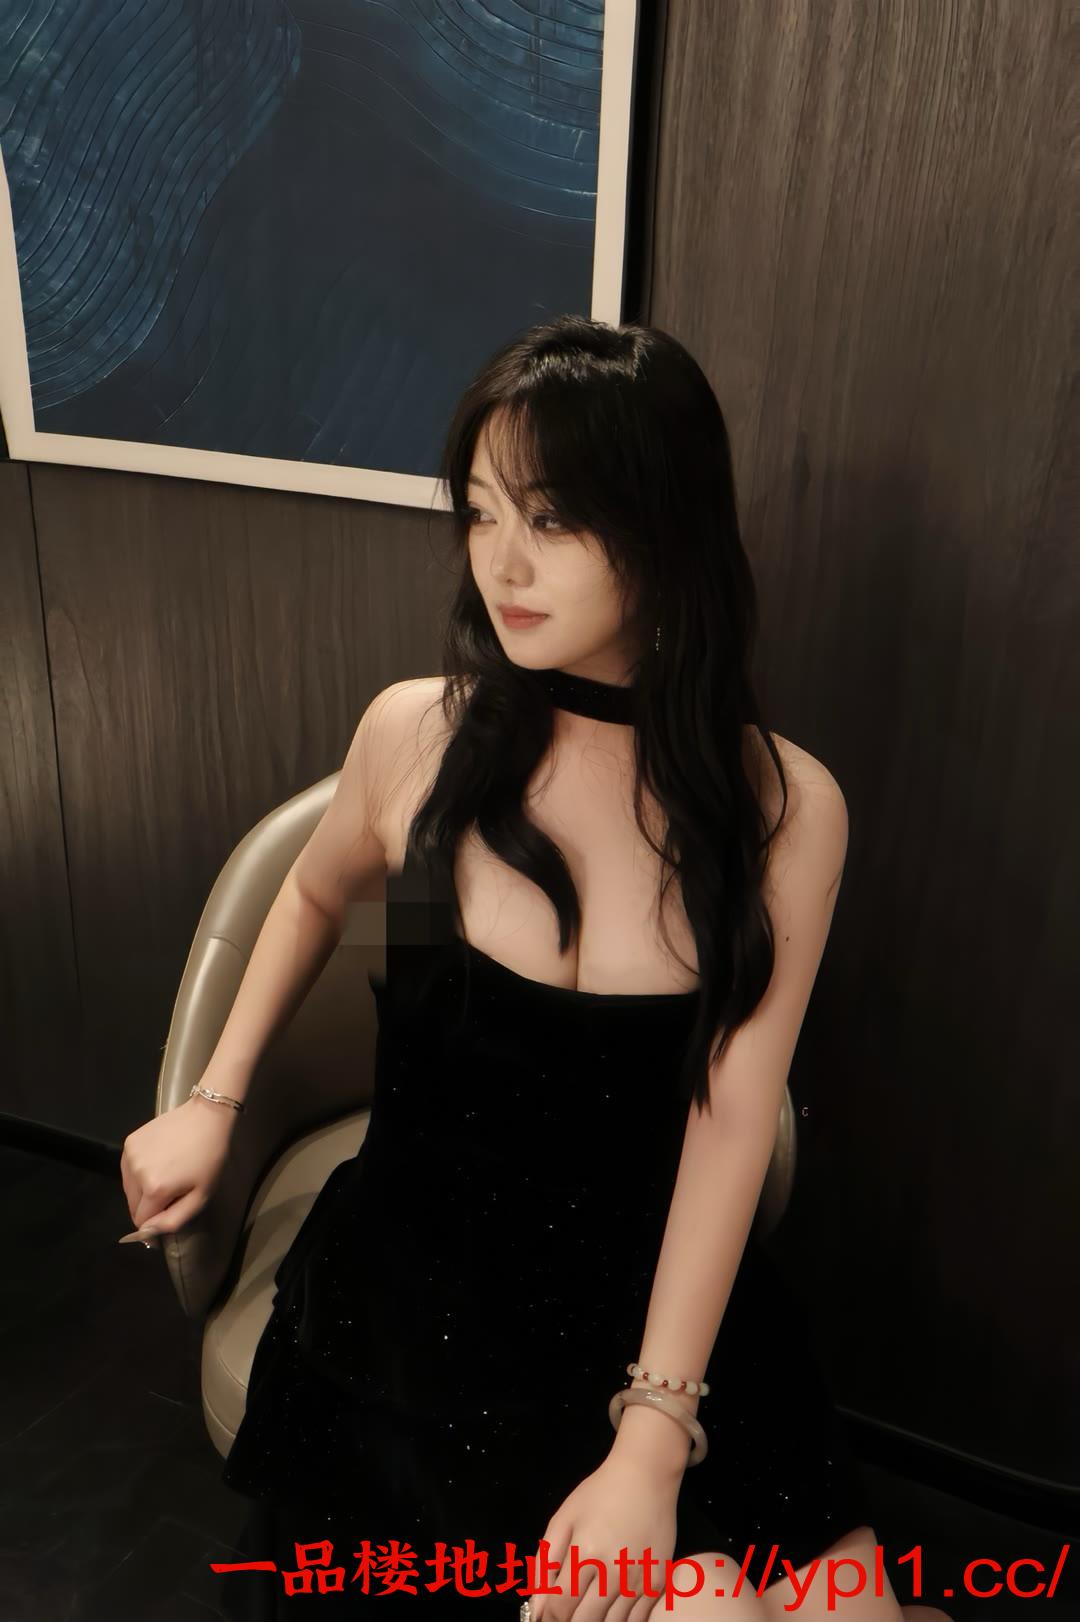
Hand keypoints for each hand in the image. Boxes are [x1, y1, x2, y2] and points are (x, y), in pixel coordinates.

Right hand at [119, 1090, 234, 1238]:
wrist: (207, 1117)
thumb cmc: (210, 1158)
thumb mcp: (201, 1195)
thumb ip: (173, 1220)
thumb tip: (147, 1232)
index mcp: (154, 1189)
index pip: (141, 1220)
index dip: (154, 1222)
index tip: (169, 1213)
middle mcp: (136, 1173)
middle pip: (132, 1205)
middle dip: (148, 1206)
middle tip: (171, 1193)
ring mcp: (130, 1155)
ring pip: (128, 1187)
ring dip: (141, 1190)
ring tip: (165, 1176)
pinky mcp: (129, 1141)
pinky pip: (128, 1169)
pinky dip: (138, 1172)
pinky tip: (157, 1162)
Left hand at [526, 1451, 678, 1621]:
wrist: (646, 1476)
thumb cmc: (600, 1494)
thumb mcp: (564, 1518)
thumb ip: (545, 1563)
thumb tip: (537, 1608)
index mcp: (585, 1554)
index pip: (560, 1607)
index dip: (548, 1619)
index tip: (547, 1617)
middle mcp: (613, 1573)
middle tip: (568, 1611)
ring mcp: (639, 1581)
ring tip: (589, 1608)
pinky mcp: (658, 1583)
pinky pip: (638, 1621)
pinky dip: (621, 1621)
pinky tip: (612, 1610)